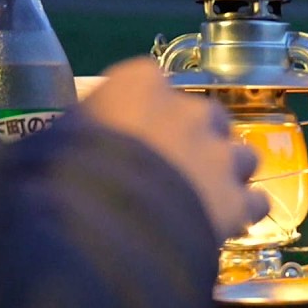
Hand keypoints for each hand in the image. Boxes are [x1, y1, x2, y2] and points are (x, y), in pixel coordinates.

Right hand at [79, 57, 268, 242]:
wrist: (101, 224)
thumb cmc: (60, 174)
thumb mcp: (52, 137)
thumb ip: (78, 129)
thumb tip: (67, 141)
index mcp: (140, 85)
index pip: (152, 82)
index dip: (147, 110)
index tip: (136, 131)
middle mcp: (190, 112)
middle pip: (208, 118)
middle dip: (198, 138)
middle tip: (176, 166)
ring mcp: (220, 155)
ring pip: (242, 156)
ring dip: (228, 172)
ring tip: (206, 197)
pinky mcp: (239, 200)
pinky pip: (255, 200)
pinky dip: (244, 210)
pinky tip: (229, 225)